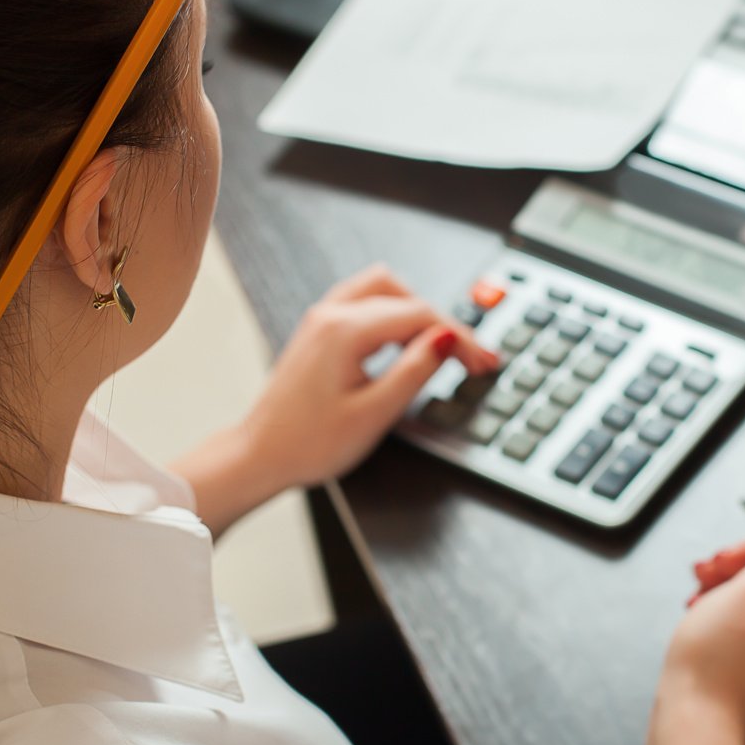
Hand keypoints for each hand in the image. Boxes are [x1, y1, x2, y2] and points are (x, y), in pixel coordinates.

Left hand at [243, 265, 498, 491]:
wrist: (261, 455)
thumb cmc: (308, 443)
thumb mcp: (374, 413)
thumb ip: (414, 371)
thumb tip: (446, 339)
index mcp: (344, 331)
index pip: (421, 316)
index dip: (461, 338)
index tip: (484, 362)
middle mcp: (330, 314)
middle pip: (405, 295)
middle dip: (442, 322)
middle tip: (468, 358)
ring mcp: (321, 318)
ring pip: (384, 289)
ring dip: (417, 312)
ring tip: (440, 348)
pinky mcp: (319, 330)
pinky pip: (364, 302)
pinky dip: (393, 315)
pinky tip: (404, 342)